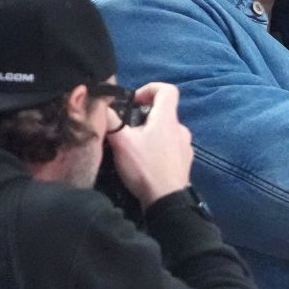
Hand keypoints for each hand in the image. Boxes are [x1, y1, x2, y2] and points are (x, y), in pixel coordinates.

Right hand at [105, 83, 193, 206]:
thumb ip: (112, 121)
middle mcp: (180, 129)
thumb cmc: (145, 167)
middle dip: (144, 116)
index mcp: (168, 119)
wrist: (167, 200)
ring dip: (150, 133)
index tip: (133, 101)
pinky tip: (144, 162)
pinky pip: (170, 146)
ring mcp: (185, 146)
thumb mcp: (122, 142)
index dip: (150, 88)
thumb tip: (103, 106)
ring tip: (133, 147)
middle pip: (164, 112)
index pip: (167, 90)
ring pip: (166, 131)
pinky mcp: (184, 161)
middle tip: (126, 129)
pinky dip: (157, 148)